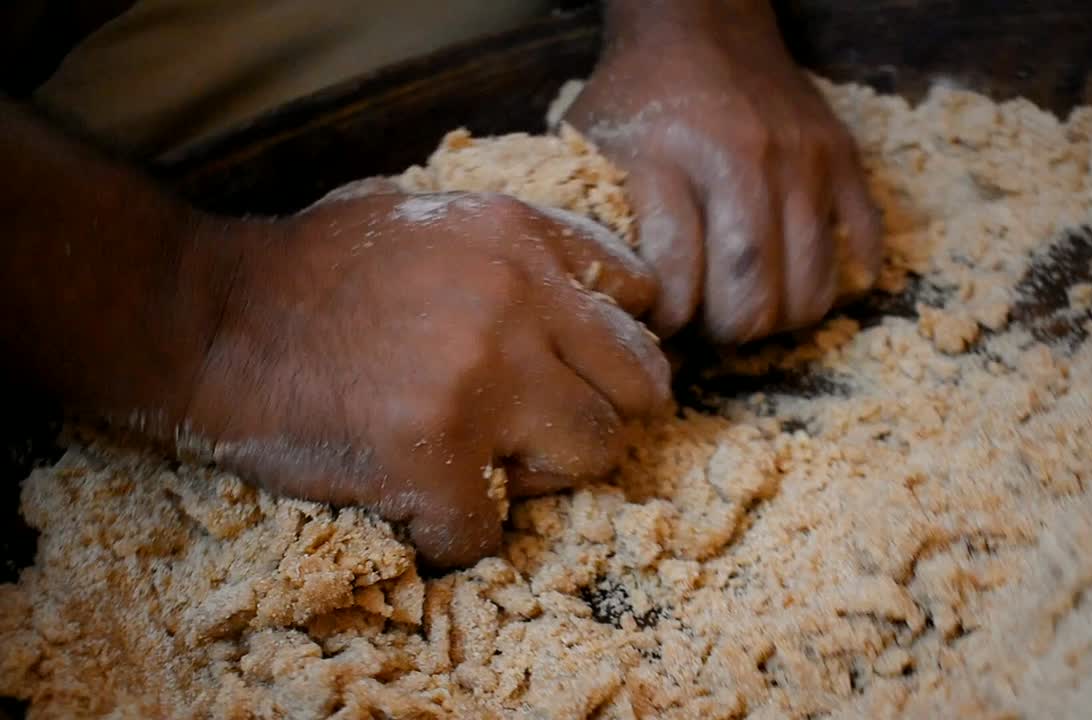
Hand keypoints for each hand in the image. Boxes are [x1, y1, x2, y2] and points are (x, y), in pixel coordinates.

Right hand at [184, 188, 670, 566]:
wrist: (207, 321)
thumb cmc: (311, 269)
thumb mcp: (426, 214)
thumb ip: (516, 248)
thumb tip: (592, 294)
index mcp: (519, 237)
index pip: (638, 295)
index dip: (613, 342)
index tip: (574, 367)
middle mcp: (517, 301)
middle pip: (641, 386)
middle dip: (598, 413)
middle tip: (541, 431)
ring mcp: (480, 381)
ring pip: (594, 456)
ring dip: (543, 476)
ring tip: (480, 465)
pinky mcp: (433, 459)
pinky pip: (491, 531)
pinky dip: (455, 532)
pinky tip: (415, 503)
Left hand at [564, 0, 882, 342]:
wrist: (699, 23)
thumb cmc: (637, 97)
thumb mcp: (590, 148)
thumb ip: (595, 222)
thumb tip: (609, 308)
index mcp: (669, 162)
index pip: (678, 284)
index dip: (669, 321)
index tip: (661, 320)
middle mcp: (743, 162)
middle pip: (751, 300)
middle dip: (727, 333)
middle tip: (710, 324)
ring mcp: (802, 161)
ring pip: (810, 290)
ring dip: (779, 318)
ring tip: (752, 305)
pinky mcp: (843, 157)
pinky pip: (862, 246)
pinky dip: (840, 281)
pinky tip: (800, 279)